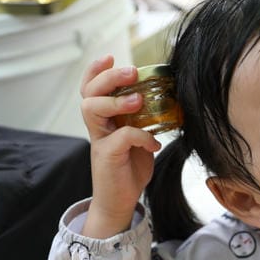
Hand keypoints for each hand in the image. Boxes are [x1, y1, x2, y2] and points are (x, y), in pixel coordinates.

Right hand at [80, 55, 162, 238]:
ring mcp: (100, 140)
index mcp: (104, 119)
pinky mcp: (107, 156)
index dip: (96, 71)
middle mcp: (98, 127)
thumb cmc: (129, 169)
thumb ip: (145, 121)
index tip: (111, 57)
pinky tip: (154, 145)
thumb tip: (170, 102)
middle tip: (131, 72)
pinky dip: (141, 137)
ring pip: (92, 109)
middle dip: (108, 77)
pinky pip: (121, 137)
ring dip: (115, 101)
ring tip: (138, 100)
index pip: (91, 88)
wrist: (119, 202)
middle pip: (89, 92)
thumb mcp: (139, 140)